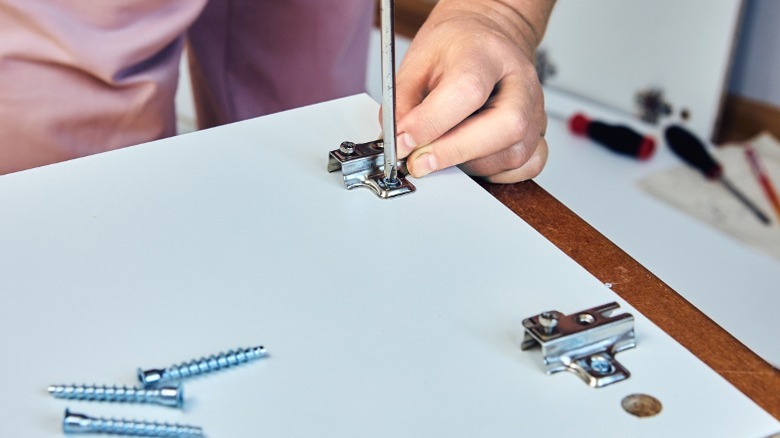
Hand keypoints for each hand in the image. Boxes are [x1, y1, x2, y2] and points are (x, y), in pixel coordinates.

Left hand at [391, 0, 551, 182]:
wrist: (487, 39)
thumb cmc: (456, 48)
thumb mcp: (419, 60)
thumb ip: (403, 100)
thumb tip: (396, 140)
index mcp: (487, 53)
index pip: (468, 90)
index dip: (432, 122)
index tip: (402, 141)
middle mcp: (520, 82)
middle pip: (506, 125)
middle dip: (455, 151)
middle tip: (418, 162)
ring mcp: (535, 110)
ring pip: (514, 154)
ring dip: (469, 164)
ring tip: (442, 153)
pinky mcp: (538, 134)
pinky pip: (528, 166)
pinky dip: (497, 174)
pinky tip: (473, 161)